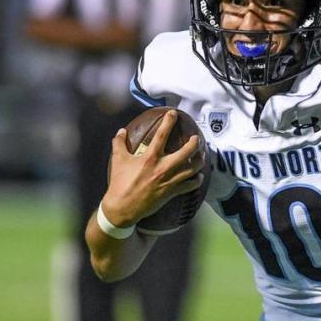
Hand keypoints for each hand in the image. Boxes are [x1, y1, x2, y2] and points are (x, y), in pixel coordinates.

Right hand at [100, 110, 203, 227]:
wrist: (123, 207)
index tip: (174, 113)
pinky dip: (196, 181)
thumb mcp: (118, 160)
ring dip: (199, 161)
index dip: (168, 122)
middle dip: (194, 144)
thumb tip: (121, 131)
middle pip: (186, 153)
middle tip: (197, 138)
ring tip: (202, 156)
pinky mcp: (172, 193)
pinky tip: (199, 177)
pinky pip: (190, 186)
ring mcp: (169, 181)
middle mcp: (162, 168)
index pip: (161, 135)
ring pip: (192, 169)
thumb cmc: (119, 183)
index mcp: (150, 158)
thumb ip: (119, 143)